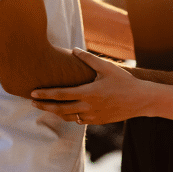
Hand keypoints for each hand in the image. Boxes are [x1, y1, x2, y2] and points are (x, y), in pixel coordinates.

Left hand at [30, 49, 148, 123]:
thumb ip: (89, 59)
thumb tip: (74, 49)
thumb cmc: (124, 81)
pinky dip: (70, 116)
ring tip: (46, 106)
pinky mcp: (97, 121)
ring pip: (68, 117)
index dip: (45, 94)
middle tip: (32, 102)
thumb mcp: (107, 67)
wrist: (140, 100)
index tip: (32, 92)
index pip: (61, 94)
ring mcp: (92, 116)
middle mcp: (88, 107)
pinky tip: (66, 111)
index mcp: (89, 93)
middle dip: (44, 105)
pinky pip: (78, 120)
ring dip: (55, 112)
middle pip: (59, 109)